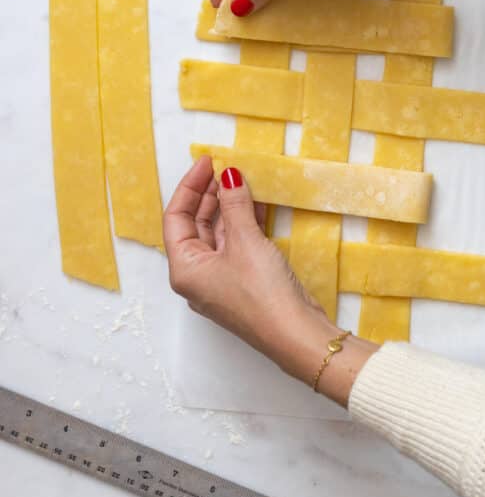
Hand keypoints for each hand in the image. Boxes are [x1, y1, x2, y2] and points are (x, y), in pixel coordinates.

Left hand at [164, 158, 377, 402]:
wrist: (296, 334)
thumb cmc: (262, 293)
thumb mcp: (245, 241)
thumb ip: (235, 204)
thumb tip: (228, 175)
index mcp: (184, 269)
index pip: (176, 217)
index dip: (190, 186)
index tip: (207, 162)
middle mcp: (197, 275)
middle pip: (195, 224)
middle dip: (210, 194)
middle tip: (226, 167)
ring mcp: (221, 280)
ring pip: (218, 234)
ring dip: (228, 206)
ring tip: (241, 179)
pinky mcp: (243, 282)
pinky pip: (236, 244)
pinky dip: (243, 222)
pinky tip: (256, 204)